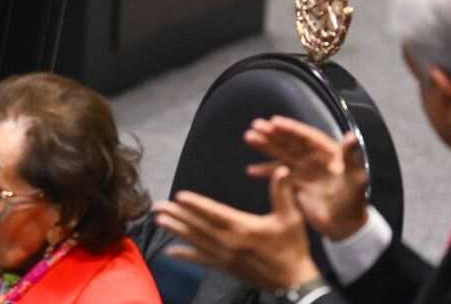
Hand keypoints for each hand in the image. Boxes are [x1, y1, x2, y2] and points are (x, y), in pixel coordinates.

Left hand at [153, 172, 321, 292]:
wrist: (293, 280)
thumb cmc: (292, 247)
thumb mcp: (291, 218)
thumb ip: (283, 193)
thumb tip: (282, 170)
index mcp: (243, 228)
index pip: (214, 213)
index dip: (196, 205)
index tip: (179, 197)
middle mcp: (229, 242)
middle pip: (198, 226)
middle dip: (177, 216)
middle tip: (157, 207)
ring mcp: (225, 256)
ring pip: (196, 241)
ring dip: (177, 230)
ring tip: (159, 221)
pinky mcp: (225, 267)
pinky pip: (202, 260)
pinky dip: (186, 255)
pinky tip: (171, 251)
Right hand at [246, 116, 370, 238]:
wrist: (346, 227)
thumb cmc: (354, 201)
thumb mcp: (355, 178)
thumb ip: (351, 157)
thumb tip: (351, 136)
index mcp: (329, 152)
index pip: (307, 137)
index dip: (291, 129)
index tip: (274, 122)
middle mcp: (314, 158)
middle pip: (290, 142)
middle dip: (273, 134)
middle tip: (255, 125)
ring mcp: (305, 171)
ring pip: (282, 155)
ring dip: (266, 147)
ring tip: (249, 138)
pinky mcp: (298, 185)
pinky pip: (279, 175)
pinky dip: (266, 172)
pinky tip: (251, 170)